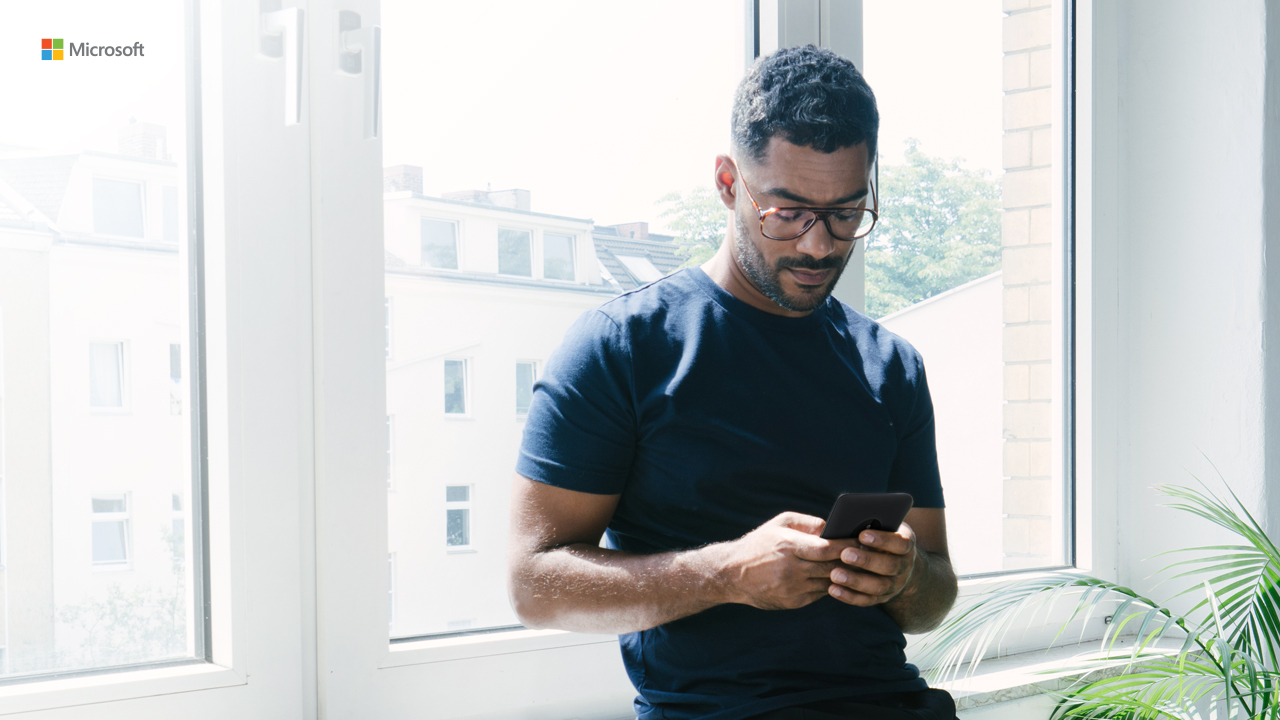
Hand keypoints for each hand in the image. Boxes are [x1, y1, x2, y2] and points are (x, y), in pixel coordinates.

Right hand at [717, 512, 858, 610]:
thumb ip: (808, 523)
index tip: (862, 541)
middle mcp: (791, 570)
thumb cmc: (759, 543)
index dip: (847, 546)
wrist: (732, 574)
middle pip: (831, 567)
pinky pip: (820, 594)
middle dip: (851, 562)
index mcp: (789, 547)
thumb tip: (833, 528)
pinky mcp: (793, 602)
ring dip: (844, 575)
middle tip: (869, 555)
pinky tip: (838, 577)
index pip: (827, 549)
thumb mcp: (779, 523)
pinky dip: (830, 585)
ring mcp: (792, 588)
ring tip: (858, 566)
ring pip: (829, 583)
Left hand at [826, 522, 918, 606]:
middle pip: (890, 566)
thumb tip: (848, 521)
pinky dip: (849, 596)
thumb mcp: (883, 525)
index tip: (862, 535)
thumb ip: (872, 522)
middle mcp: (905, 566)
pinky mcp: (882, 598)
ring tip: (835, 574)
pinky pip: (866, 600)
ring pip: (879, 586)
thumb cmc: (882, 535)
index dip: (883, 540)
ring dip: (856, 581)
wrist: (897, 562)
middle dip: (867, 560)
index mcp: (907, 544)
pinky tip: (833, 589)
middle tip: (845, 554)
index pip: (900, 543)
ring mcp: (895, 584)